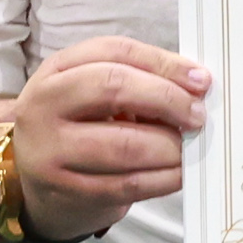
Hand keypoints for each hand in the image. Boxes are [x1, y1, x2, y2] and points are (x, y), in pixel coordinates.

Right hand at [10, 38, 206, 241]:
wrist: (40, 180)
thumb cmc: (81, 127)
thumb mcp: (94, 93)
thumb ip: (139, 80)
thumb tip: (197, 86)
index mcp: (55, 70)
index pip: (114, 51)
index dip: (163, 63)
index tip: (202, 80)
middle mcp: (42, 105)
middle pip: (113, 87)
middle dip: (168, 100)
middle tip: (198, 115)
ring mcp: (48, 151)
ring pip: (124, 144)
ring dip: (170, 147)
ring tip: (189, 147)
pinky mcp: (65, 191)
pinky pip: (128, 184)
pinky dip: (165, 178)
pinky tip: (180, 173)